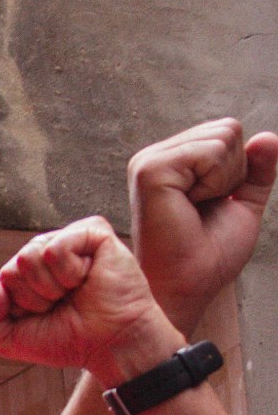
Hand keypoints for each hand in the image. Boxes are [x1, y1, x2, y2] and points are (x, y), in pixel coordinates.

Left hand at [0, 218, 185, 387]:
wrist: (111, 344)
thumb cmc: (66, 339)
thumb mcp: (8, 339)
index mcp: (22, 276)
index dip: (11, 311)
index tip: (39, 320)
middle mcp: (41, 255)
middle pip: (8, 271)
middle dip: (32, 299)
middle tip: (61, 305)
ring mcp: (65, 241)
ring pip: (26, 258)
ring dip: (49, 287)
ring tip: (74, 292)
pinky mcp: (91, 232)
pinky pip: (52, 249)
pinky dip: (67, 272)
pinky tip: (87, 277)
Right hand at [128, 119, 277, 332]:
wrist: (189, 285)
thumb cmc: (206, 256)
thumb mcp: (243, 204)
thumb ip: (256, 171)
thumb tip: (267, 137)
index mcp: (172, 163)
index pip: (227, 133)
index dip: (237, 170)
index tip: (212, 204)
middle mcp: (155, 157)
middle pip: (227, 129)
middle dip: (233, 170)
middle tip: (205, 207)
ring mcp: (148, 162)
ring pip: (223, 137)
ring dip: (225, 178)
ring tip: (196, 208)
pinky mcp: (149, 171)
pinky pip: (210, 152)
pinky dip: (215, 182)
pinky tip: (190, 205)